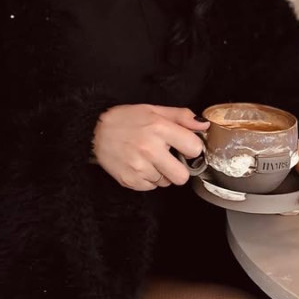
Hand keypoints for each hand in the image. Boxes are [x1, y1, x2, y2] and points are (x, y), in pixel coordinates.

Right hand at [92, 104, 209, 191]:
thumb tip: (204, 125)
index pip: (194, 148)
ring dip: (161, 173)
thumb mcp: (154, 110)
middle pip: (182, 176)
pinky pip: (151, 187)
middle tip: (168, 158)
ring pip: (166, 182)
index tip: (184, 146)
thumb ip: (181, 117)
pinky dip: (148, 178)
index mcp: (159, 128)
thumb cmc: (126, 119)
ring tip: (148, 158)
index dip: (191, 148)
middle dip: (178, 168)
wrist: (95, 131)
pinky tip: (139, 165)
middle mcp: (150, 149)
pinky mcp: (130, 181)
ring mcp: (139, 167)